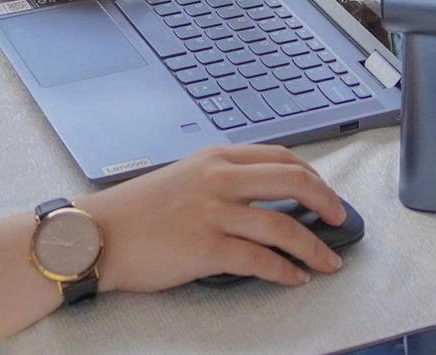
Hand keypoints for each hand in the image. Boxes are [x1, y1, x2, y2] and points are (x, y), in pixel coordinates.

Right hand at [85, 145, 348, 291]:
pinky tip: (294, 279)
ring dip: (313, 248)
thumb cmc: (136, 212)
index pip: (281, 157)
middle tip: (339, 220)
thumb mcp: (183, 177)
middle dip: (326, 202)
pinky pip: (260, 260)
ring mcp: (214, 213)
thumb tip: (261, 197)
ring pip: (283, 226)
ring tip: (327, 263)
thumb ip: (220, 179)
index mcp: (216, 157)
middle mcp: (220, 178)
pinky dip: (284, 271)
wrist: (96, 235)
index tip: (325, 193)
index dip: (312, 176)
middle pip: (293, 181)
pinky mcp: (207, 248)